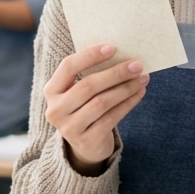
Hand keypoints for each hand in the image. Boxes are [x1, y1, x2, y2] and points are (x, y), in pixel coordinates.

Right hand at [44, 44, 148, 173]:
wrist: (86, 146)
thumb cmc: (86, 108)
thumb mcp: (80, 93)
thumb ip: (91, 75)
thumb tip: (122, 55)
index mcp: (51, 90)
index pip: (68, 67)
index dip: (90, 56)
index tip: (112, 47)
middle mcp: (55, 109)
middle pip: (88, 86)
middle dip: (115, 73)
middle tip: (137, 65)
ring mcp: (69, 128)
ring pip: (101, 102)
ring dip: (125, 88)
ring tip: (142, 78)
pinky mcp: (86, 141)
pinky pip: (111, 118)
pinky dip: (128, 104)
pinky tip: (139, 93)